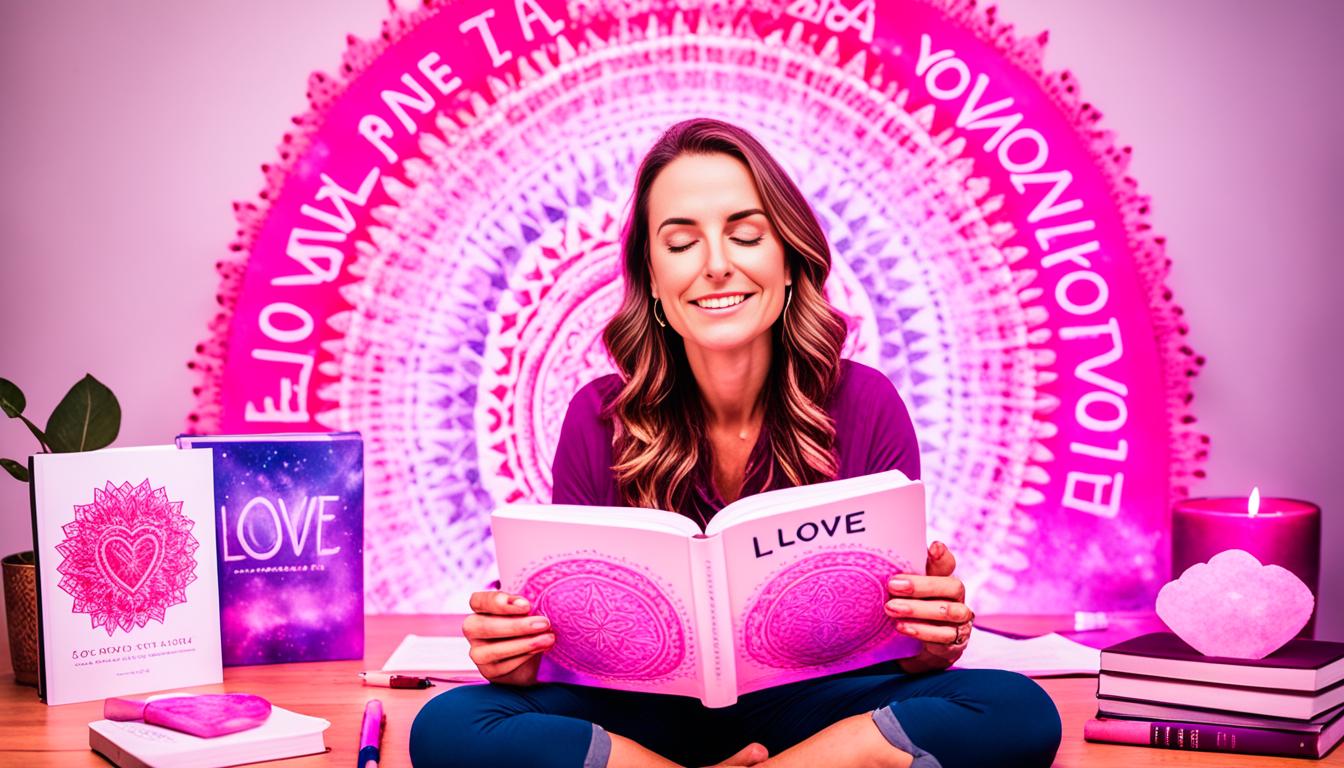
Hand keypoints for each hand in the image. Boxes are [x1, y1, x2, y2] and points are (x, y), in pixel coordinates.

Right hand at [462, 590, 554, 685]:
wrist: (527, 658)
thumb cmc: (524, 626)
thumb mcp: (524, 612)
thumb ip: (523, 607)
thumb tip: (528, 606)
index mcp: (480, 609)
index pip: (479, 601)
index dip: (500, 602)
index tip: (526, 605)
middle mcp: (473, 630)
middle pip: (485, 626)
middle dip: (517, 626)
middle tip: (544, 623)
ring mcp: (478, 652)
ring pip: (494, 649)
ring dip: (525, 643)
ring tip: (549, 638)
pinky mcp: (489, 671)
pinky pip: (505, 665)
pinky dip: (525, 656)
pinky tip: (540, 649)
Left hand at [884, 540, 972, 674]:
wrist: (916, 653)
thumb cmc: (908, 615)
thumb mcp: (902, 596)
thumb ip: (899, 580)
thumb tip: (876, 562)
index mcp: (944, 581)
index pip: (948, 565)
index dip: (943, 556)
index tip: (933, 547)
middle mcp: (957, 599)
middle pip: (952, 586)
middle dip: (922, 585)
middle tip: (892, 585)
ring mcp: (961, 622)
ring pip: (949, 611)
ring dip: (919, 609)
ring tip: (891, 609)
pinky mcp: (956, 644)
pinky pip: (944, 637)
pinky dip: (922, 631)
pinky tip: (902, 627)